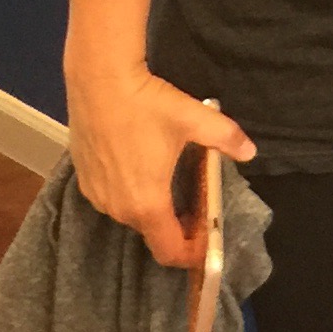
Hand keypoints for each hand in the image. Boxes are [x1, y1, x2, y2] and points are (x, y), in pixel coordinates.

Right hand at [66, 61, 255, 266]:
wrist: (98, 79)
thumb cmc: (147, 103)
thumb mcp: (195, 119)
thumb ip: (225, 139)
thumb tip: (249, 151)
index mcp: (147, 204)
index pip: (170, 251)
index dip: (191, 252)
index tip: (206, 237)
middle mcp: (118, 208)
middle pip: (152, 233)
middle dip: (176, 227)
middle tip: (197, 205)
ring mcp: (96, 195)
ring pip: (130, 215)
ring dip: (151, 208)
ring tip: (170, 185)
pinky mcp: (83, 179)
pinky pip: (111, 198)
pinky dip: (129, 194)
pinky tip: (140, 169)